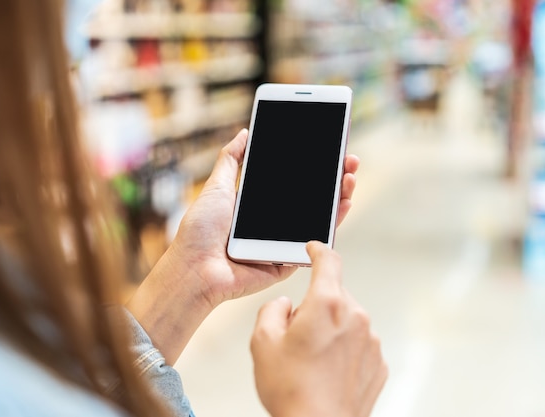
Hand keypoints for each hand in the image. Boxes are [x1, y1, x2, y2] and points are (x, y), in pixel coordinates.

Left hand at [170, 128, 359, 306]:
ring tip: (349, 174)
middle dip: (332, 176)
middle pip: (310, 197)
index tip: (327, 145)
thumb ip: (231, 160)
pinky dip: (332, 223)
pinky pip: (315, 241)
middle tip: (347, 157)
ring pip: (318, 216)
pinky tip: (344, 202)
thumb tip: (244, 133)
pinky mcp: (288, 261)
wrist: (195, 269)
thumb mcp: (216, 187)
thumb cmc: (200, 231)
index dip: (310, 165)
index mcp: (257, 204)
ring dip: (338, 194)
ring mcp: (282, 241)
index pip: (292, 181)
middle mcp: (273, 222)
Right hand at [251, 241, 387, 416]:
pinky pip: (358, 344)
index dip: (319, 250)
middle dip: (316, 306)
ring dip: (331, 330)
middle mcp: (355, 317)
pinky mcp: (378, 363)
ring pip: (346, 321)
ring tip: (311, 362)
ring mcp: (371, 341)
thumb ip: (272, 310)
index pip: (329, 262)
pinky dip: (344, 350)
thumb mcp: (262, 342)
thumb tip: (286, 305)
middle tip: (296, 336)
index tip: (314, 248)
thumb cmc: (291, 389)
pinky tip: (327, 373)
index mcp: (326, 304)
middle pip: (334, 295)